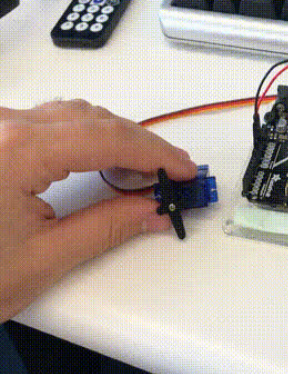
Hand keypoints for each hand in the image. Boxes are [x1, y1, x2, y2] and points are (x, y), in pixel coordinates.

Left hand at [0, 100, 198, 322]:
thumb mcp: (46, 257)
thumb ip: (106, 228)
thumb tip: (150, 212)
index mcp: (15, 150)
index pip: (106, 138)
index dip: (154, 153)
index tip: (183, 170)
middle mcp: (0, 127)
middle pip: (90, 119)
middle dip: (139, 145)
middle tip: (173, 176)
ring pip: (68, 115)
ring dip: (111, 139)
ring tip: (143, 174)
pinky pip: (44, 123)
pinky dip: (82, 138)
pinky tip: (100, 162)